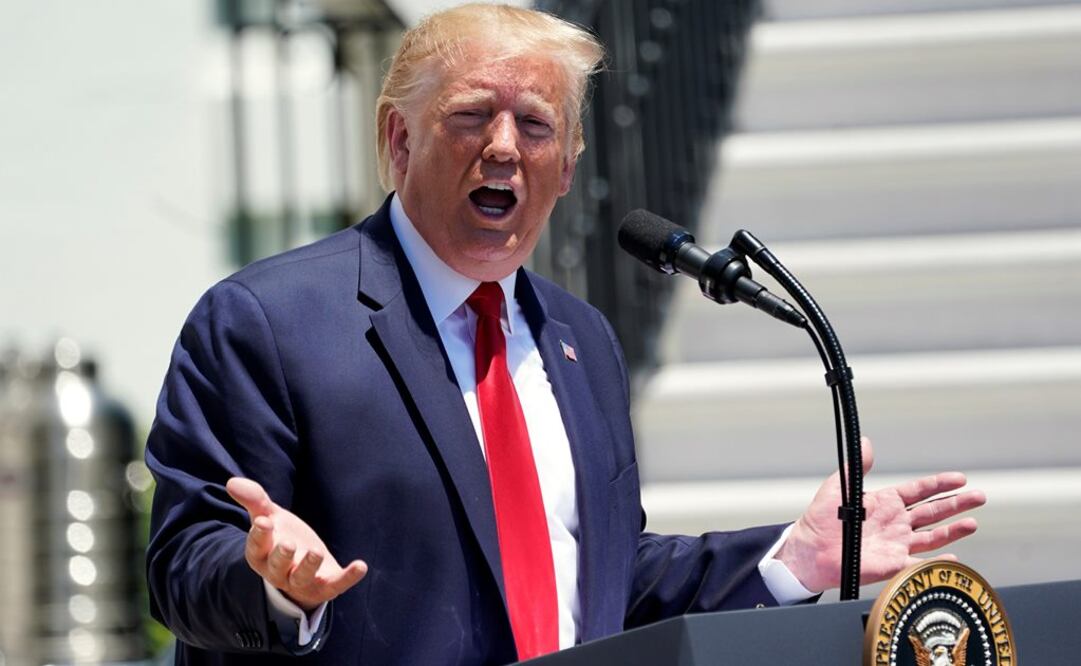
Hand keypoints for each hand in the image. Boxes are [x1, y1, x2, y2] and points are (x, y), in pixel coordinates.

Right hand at [226, 477, 367, 611]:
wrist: (303, 567)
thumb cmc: (282, 538)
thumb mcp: (270, 517)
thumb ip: (255, 501)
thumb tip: (232, 482)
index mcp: (262, 555)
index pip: (256, 548)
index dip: (259, 536)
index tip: (264, 521)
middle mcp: (279, 572)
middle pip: (277, 568)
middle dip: (282, 556)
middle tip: (288, 543)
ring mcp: (302, 582)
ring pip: (302, 578)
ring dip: (309, 566)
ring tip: (316, 552)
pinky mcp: (325, 587)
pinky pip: (336, 585)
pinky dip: (348, 577)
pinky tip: (360, 566)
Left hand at [774, 437, 985, 592]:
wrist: (810, 552)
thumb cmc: (821, 520)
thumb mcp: (838, 488)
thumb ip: (856, 467)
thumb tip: (867, 443)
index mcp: (885, 502)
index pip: (919, 491)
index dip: (939, 484)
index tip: (960, 478)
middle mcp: (895, 523)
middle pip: (933, 511)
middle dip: (957, 504)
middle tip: (979, 497)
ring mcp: (897, 544)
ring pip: (933, 536)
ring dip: (953, 530)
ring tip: (973, 522)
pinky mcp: (893, 564)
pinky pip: (920, 563)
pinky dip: (937, 562)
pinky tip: (954, 559)